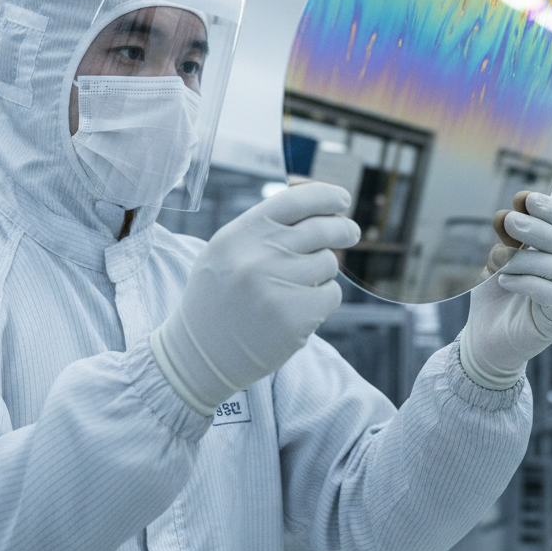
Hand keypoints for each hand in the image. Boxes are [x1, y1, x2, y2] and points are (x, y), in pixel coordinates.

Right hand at [151, 182, 360, 413]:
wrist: (200, 354)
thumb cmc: (218, 298)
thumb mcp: (226, 251)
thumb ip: (264, 230)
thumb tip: (318, 212)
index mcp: (240, 234)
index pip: (294, 200)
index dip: (325, 196)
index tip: (342, 199)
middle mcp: (258, 255)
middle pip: (321, 229)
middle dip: (342, 229)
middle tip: (350, 232)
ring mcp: (277, 286)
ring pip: (328, 263)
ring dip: (322, 272)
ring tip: (296, 287)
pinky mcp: (294, 316)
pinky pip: (331, 294)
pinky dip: (322, 299)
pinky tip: (298, 309)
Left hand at [459, 192, 551, 389]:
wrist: (486, 339)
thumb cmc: (495, 296)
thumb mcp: (498, 261)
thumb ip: (507, 241)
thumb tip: (508, 214)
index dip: (550, 210)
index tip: (525, 198)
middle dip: (537, 228)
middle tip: (509, 220)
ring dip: (524, 258)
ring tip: (497, 258)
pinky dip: (526, 283)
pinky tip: (504, 280)